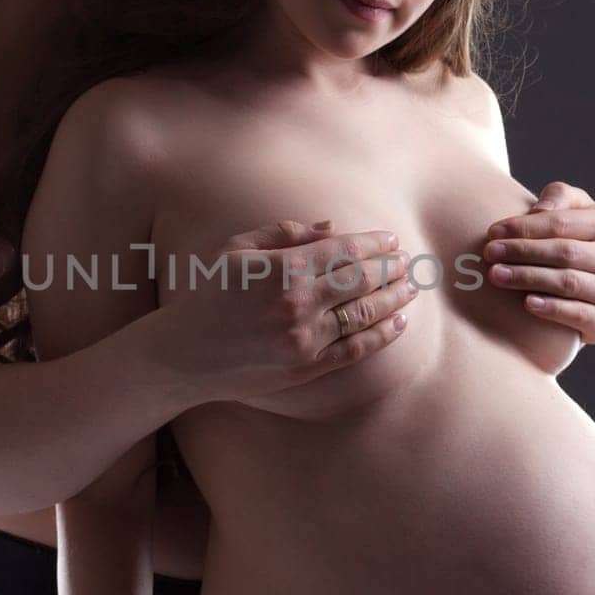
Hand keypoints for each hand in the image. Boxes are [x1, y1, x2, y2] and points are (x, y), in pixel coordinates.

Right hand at [166, 219, 416, 403]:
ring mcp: (305, 338)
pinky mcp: (306, 367)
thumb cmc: (209, 294)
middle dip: (392, 268)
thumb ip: (285, 234)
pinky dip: (381, 334)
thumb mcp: (237, 250)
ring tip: (410, 288)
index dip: (375, 243)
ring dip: (395, 298)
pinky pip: (355, 349)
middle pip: (363, 280)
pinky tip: (397, 322)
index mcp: (284, 268)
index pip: (346, 250)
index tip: (391, 240)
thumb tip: (332, 228)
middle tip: (409, 263)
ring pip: (366, 313)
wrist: (184, 354)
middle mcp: (299, 303)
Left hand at [482, 181, 594, 344]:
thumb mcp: (575, 211)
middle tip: (489, 253)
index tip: (493, 231)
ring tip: (496, 275)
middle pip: (563, 252)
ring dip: (528, 278)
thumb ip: (558, 197)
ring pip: (567, 282)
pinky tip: (527, 303)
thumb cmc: (579, 241)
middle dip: (522, 251)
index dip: (524, 227)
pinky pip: (577, 314)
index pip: (561, 223)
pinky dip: (551, 309)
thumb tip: (539, 210)